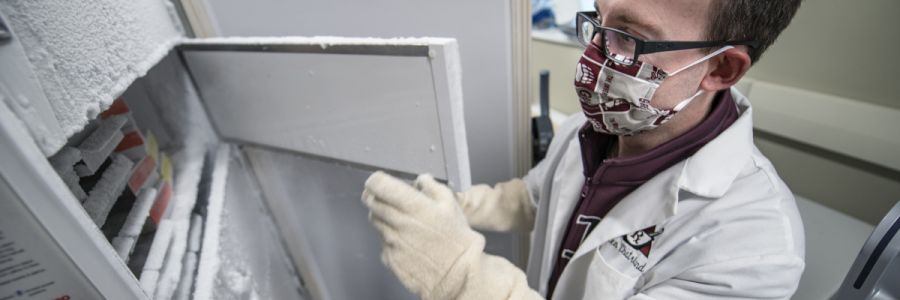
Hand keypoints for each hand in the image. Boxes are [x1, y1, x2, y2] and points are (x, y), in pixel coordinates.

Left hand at [362, 171, 543, 299]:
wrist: (458, 276)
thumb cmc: (457, 241)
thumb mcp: (451, 205)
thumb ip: (432, 187)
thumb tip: (420, 180)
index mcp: (413, 206)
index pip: (378, 185)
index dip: (376, 181)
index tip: (379, 182)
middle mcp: (397, 222)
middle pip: (371, 202)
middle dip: (377, 197)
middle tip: (389, 200)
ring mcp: (391, 242)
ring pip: (375, 221)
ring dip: (383, 218)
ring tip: (404, 224)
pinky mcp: (389, 258)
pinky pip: (382, 242)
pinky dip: (390, 239)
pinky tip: (407, 242)